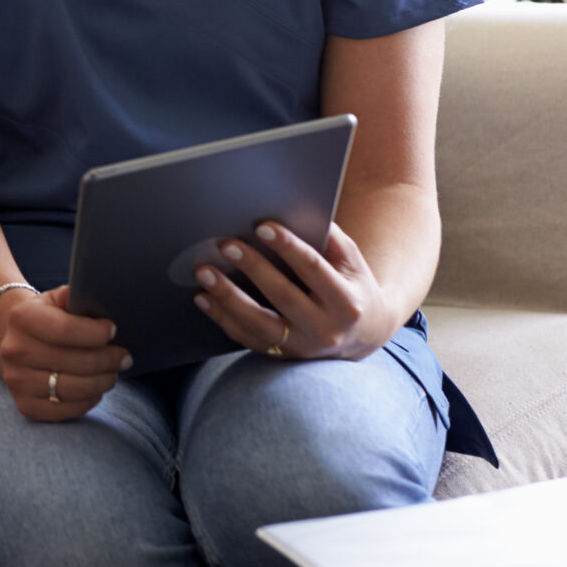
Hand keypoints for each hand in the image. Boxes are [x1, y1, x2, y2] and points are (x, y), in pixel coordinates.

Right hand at [0, 284, 130, 421]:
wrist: (15, 341)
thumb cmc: (47, 318)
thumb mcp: (56, 299)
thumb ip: (77, 298)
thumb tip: (103, 305)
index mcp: (22, 318)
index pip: (66, 330)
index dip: (96, 333)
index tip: (113, 331)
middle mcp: (14, 350)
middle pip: (76, 362)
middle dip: (108, 360)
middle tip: (125, 357)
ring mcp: (17, 381)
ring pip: (74, 388)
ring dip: (103, 382)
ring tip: (114, 372)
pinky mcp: (26, 406)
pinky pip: (67, 410)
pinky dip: (89, 400)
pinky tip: (96, 388)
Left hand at [193, 221, 394, 360]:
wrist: (362, 333)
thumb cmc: (350, 284)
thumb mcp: (351, 260)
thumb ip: (328, 238)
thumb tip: (290, 210)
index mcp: (346, 302)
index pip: (314, 269)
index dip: (288, 247)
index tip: (262, 226)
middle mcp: (326, 329)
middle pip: (283, 296)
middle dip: (253, 268)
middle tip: (226, 245)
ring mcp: (302, 347)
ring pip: (259, 324)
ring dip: (227, 298)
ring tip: (204, 272)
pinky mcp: (282, 355)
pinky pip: (247, 338)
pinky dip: (222, 318)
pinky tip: (203, 297)